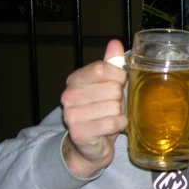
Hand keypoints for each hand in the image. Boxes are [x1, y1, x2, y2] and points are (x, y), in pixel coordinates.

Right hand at [60, 40, 127, 176]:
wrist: (90, 145)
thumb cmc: (101, 112)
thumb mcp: (106, 85)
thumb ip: (111, 64)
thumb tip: (115, 43)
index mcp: (75, 79)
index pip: (104, 68)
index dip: (119, 77)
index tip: (119, 85)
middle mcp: (69, 95)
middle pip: (112, 88)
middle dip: (120, 99)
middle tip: (112, 107)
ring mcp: (72, 115)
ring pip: (114, 106)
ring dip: (120, 113)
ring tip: (111, 117)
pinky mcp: (80, 132)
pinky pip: (113, 122)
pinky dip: (120, 125)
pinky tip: (114, 126)